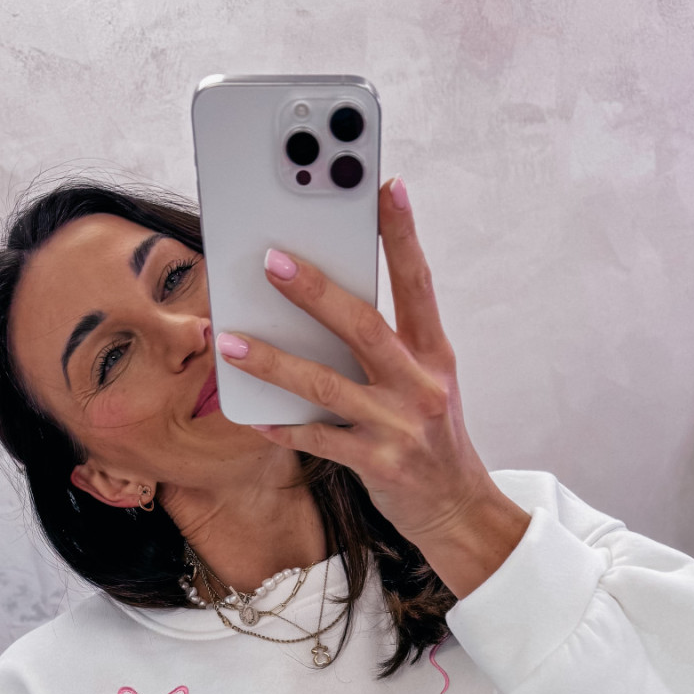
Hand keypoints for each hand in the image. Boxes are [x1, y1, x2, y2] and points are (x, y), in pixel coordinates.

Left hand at [216, 176, 527, 593]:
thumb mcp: (427, 382)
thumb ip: (389, 345)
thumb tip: (326, 305)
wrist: (457, 507)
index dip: (403, 234)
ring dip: (276, 362)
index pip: (419, 283)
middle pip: (363, 326)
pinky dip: (285, 428)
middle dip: (314, 291)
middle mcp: (420, 385)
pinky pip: (320, 441)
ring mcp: (399, 426)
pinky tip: (256, 416)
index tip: (386, 187)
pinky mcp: (379, 464)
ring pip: (328, 385)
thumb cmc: (432, 438)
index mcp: (434, 355)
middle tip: (271, 260)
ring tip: (235, 342)